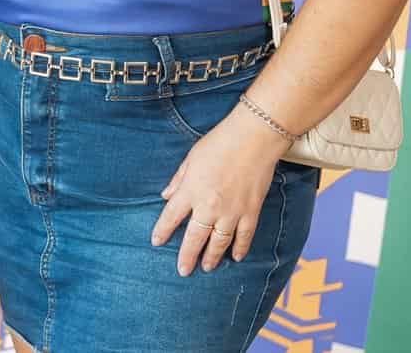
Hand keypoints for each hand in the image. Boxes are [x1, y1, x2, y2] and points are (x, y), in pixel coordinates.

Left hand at [151, 104, 287, 275]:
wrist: (253, 139)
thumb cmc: (219, 143)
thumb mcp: (191, 159)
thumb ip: (178, 180)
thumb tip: (166, 196)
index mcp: (191, 190)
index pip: (171, 216)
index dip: (162, 231)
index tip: (156, 242)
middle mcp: (209, 206)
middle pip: (195, 237)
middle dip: (187, 256)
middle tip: (183, 270)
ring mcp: (232, 212)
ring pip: (219, 242)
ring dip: (212, 257)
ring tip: (207, 267)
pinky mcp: (251, 212)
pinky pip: (244, 236)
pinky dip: (240, 248)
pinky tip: (236, 257)